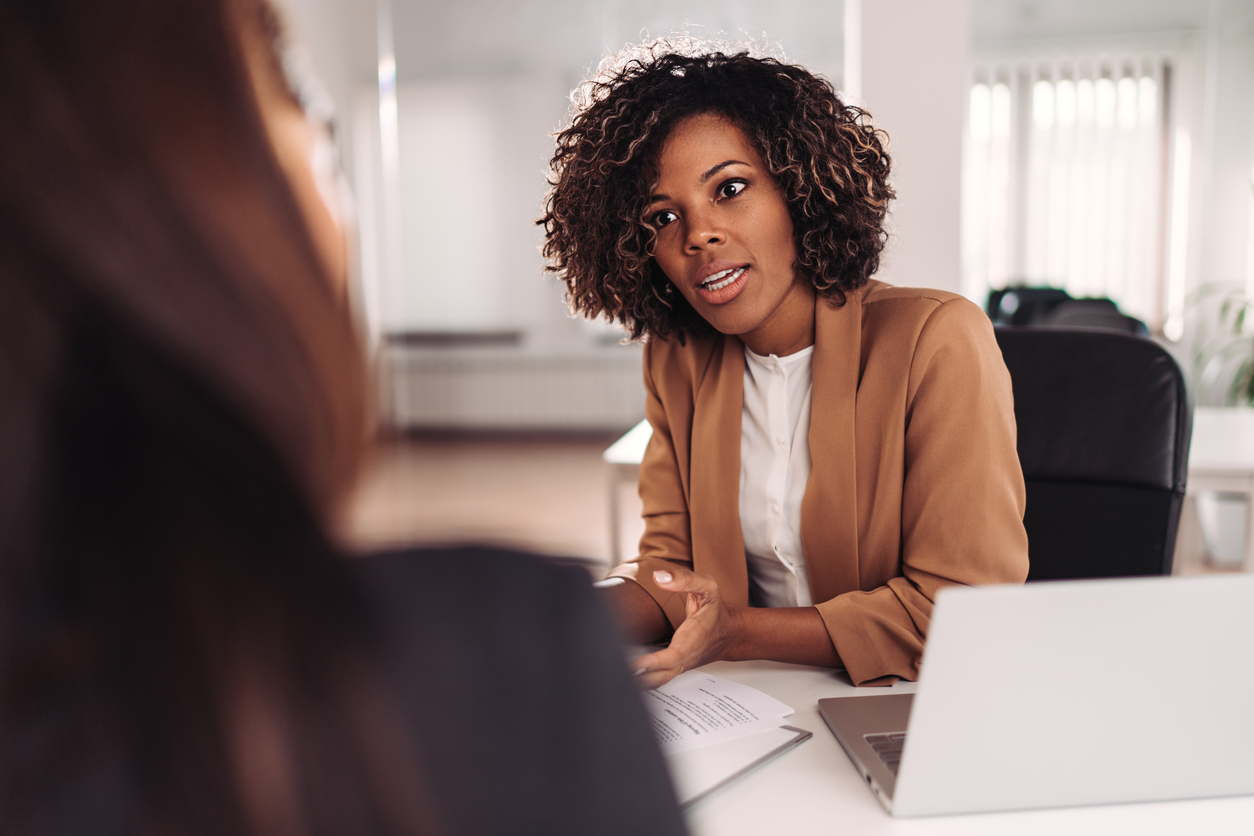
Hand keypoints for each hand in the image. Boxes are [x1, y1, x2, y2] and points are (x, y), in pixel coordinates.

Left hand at [632, 567, 740, 688]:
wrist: (729, 633)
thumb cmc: (716, 610)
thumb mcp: (707, 587)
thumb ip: (684, 579)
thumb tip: (659, 577)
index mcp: (694, 636)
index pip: (675, 655)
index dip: (655, 662)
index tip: (637, 664)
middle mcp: (687, 655)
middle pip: (664, 675)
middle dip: (642, 679)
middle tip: (620, 676)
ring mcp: (682, 664)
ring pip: (661, 681)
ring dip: (641, 684)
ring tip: (618, 679)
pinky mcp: (677, 667)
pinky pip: (661, 678)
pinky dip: (645, 681)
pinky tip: (630, 677)